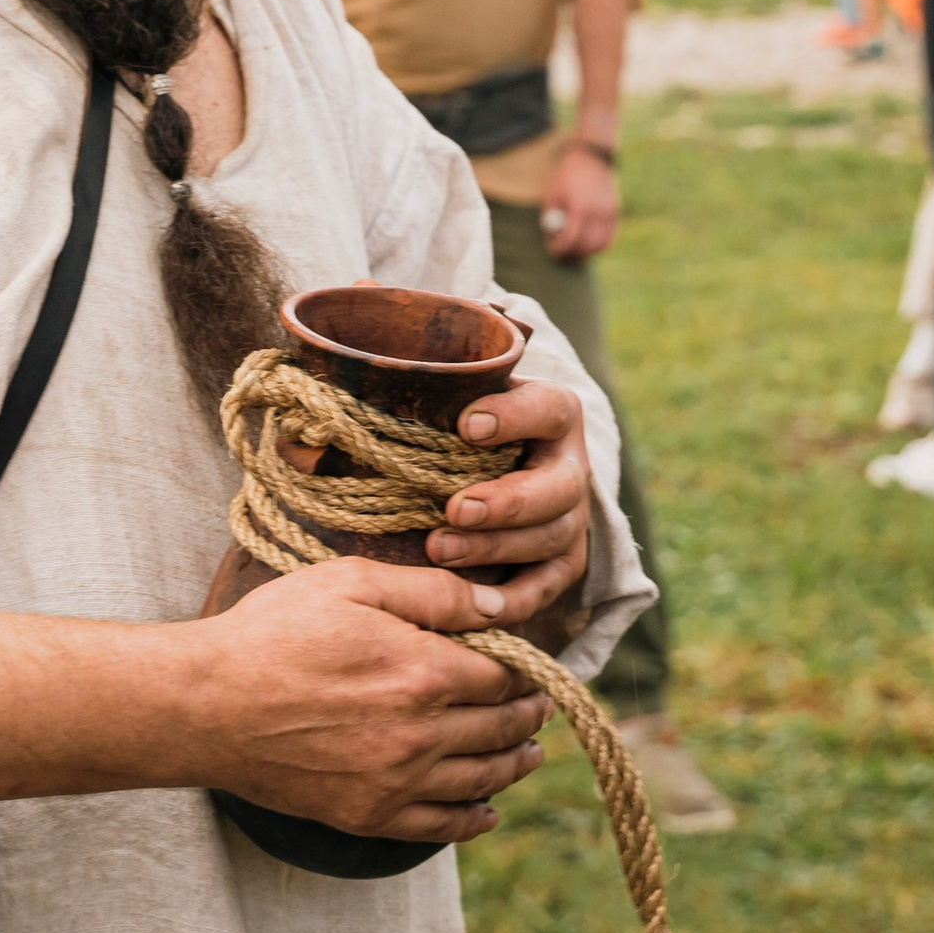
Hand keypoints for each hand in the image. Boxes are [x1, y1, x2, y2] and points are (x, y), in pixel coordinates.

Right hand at [192, 559, 547, 842]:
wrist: (207, 705)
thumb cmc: (273, 632)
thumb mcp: (350, 582)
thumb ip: (431, 593)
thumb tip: (496, 604)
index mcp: (423, 671)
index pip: (504, 675)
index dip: (524, 667)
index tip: (528, 662)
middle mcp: (420, 734)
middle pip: (501, 728)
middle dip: (527, 713)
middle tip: (538, 704)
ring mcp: (396, 782)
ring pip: (482, 779)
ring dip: (514, 764)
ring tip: (528, 752)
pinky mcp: (369, 815)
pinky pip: (441, 827)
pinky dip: (473, 819)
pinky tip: (486, 809)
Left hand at [424, 372, 595, 625]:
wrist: (497, 460)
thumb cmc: (461, 417)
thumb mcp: (452, 386)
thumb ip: (419, 367)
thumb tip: (363, 325)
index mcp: (552, 411)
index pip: (547, 408)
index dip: (514, 417)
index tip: (466, 425)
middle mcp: (570, 464)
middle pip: (559, 486)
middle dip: (508, 501)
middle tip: (455, 509)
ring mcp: (571, 517)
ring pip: (552, 538)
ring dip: (497, 548)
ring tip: (440, 549)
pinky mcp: (562, 562)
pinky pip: (548, 587)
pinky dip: (516, 600)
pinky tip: (476, 606)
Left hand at [539, 142, 618, 264]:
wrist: (591, 156)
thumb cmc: (567, 174)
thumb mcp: (552, 194)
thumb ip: (550, 217)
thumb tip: (551, 238)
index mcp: (580, 207)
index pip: (570, 238)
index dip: (559, 248)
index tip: (552, 250)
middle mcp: (598, 212)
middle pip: (586, 245)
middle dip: (572, 253)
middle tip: (562, 254)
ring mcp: (610, 213)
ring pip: (601, 244)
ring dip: (587, 251)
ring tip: (574, 250)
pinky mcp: (616, 212)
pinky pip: (609, 236)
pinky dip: (598, 243)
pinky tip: (588, 243)